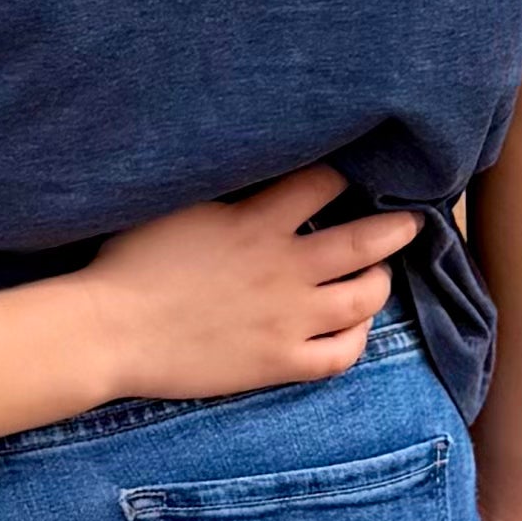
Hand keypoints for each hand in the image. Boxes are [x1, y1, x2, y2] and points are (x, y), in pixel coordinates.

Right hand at [83, 171, 420, 408]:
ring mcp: (287, 319)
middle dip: (396, 227)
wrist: (111, 331)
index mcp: (258, 223)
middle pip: (365, 240)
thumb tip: (249, 158)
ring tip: (378, 274)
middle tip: (410, 221)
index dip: (346, 174)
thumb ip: (223, 186)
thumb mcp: (176, 204)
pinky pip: (341, 355)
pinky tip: (354, 327)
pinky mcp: (279, 362)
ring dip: (379, 281)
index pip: (324, 183)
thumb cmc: (131, 261)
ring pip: (364, 298)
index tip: (357, 173)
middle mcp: (284, 268)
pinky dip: (358, 339)